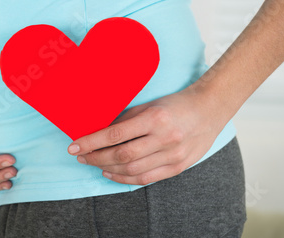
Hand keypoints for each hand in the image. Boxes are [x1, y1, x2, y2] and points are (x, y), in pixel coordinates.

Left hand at [67, 86, 225, 185]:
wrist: (209, 110)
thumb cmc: (175, 104)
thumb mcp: (148, 106)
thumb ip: (125, 120)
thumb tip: (98, 131)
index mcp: (154, 118)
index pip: (115, 135)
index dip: (91, 142)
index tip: (74, 145)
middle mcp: (164, 139)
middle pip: (122, 155)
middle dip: (96, 157)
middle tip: (80, 155)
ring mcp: (173, 155)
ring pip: (132, 170)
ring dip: (108, 169)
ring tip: (93, 163)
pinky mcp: (178, 167)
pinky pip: (146, 179)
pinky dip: (125, 179)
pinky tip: (111, 173)